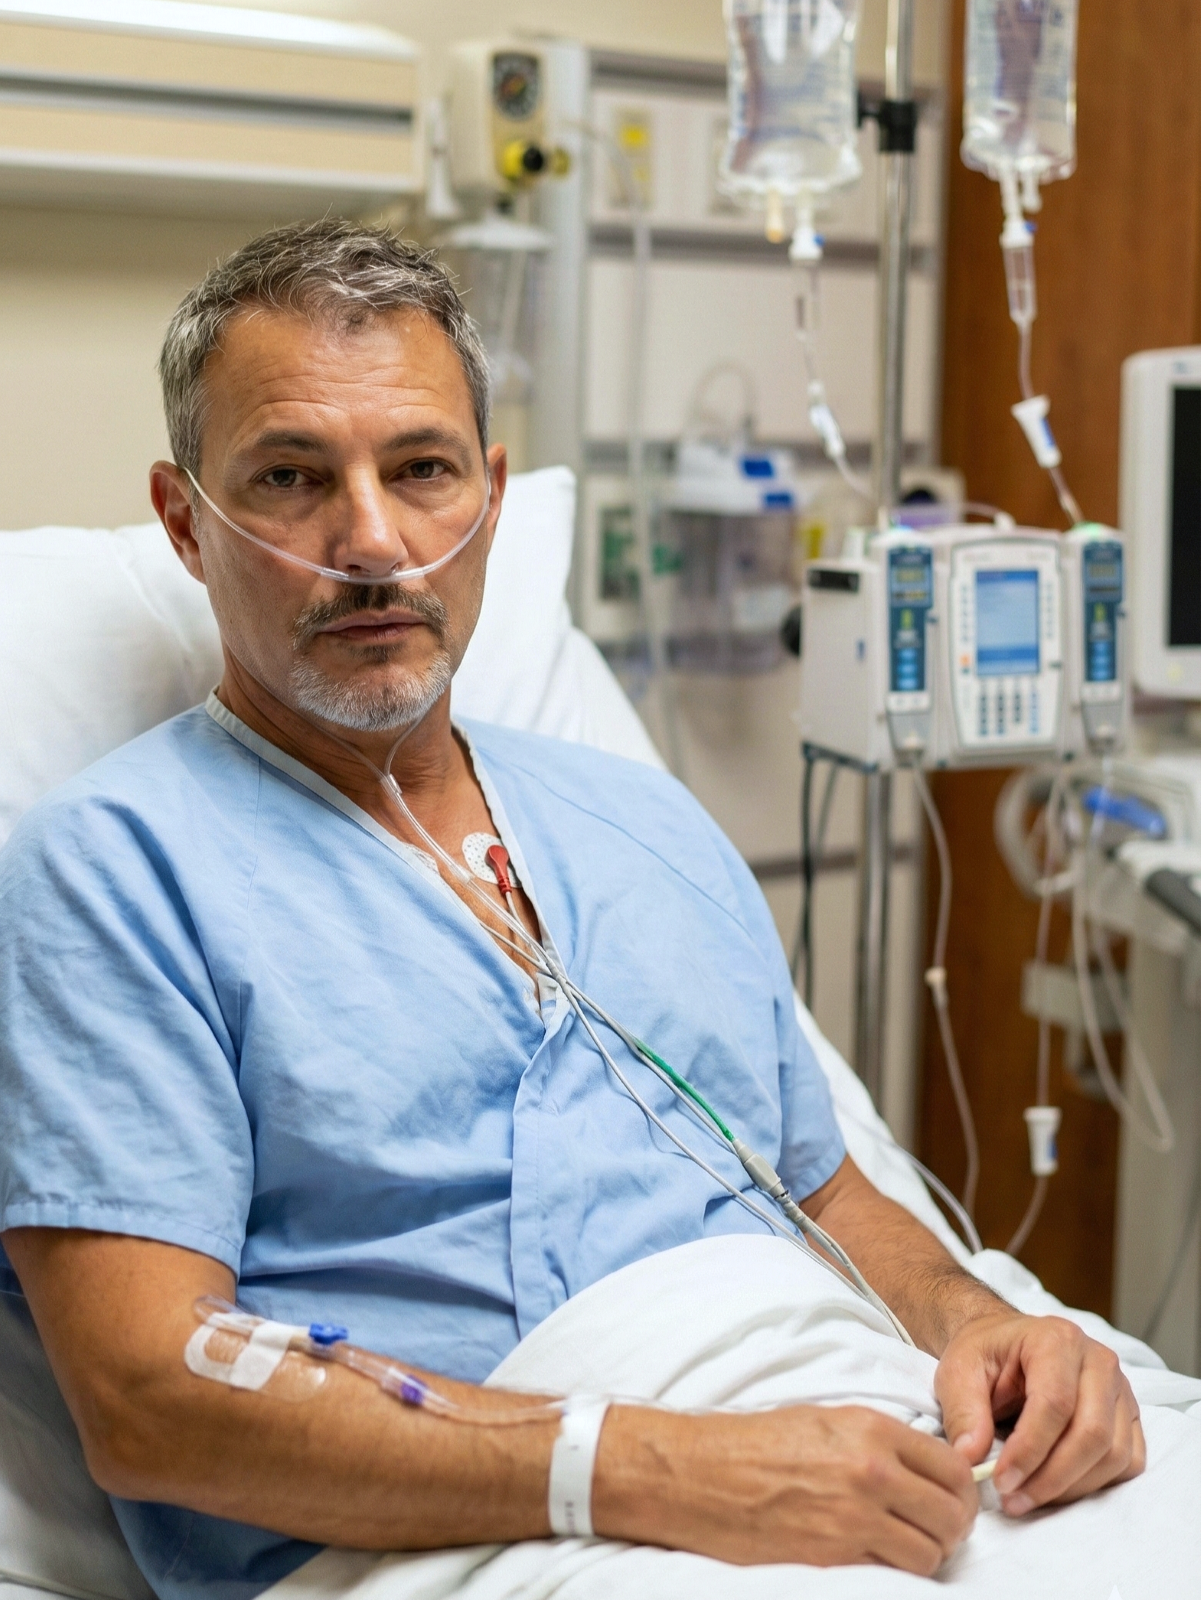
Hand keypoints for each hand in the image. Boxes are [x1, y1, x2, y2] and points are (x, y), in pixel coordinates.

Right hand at [595, 1402, 976, 1574]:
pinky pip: (895, 1574)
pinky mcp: (836, 1556)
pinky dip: (897, 1572)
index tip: (954, 1501)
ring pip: (931, 1552)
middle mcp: (871, 1471)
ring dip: (927, 1554)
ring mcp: (855, 1517)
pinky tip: (880, 1560)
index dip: (963, 1491)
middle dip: (952, 1528)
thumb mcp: (827, 1421)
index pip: (953, 1468)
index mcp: (870, 1430)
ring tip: (907, 1548)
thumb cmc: (758, 1444)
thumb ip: (880, 1443)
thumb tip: (926, 1468)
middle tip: (937, 1531)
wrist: (704, 1475)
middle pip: (952, 1514)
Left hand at [935, 1311, 1144, 1515]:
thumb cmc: (985, 1356)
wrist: (1006, 1345)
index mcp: (1055, 1339)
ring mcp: (1120, 1389)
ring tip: (1027, 1497)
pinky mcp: (1129, 1416)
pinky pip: (1128, 1462)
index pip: (1055, 1404)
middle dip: (1051, 1478)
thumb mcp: (957, 1371)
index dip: (1030, 1450)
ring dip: (1071, 1488)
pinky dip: (1095, 1484)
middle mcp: (1098, 1361)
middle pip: (1092, 1433)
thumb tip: (970, 1459)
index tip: (1001, 1481)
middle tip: (1013, 1500)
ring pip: (1113, 1453)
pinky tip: (1056, 1487)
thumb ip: (963, 1412)